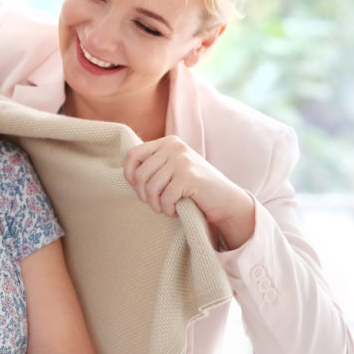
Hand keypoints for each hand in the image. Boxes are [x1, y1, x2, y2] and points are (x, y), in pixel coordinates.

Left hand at [123, 135, 254, 248]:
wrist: (226, 200)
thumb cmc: (194, 188)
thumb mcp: (172, 169)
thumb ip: (154, 165)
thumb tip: (127, 173)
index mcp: (168, 142)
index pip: (133, 155)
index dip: (130, 175)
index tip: (139, 189)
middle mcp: (175, 147)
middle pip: (140, 175)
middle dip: (143, 195)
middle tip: (156, 204)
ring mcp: (183, 161)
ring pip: (151, 188)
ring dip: (156, 205)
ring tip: (166, 208)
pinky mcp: (189, 177)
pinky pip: (165, 198)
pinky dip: (168, 210)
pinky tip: (176, 211)